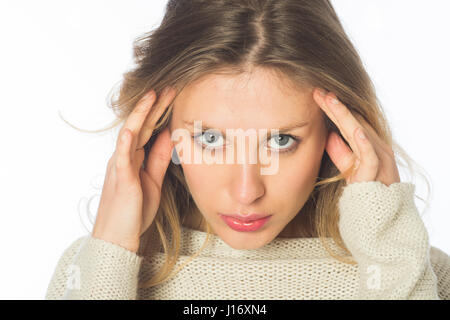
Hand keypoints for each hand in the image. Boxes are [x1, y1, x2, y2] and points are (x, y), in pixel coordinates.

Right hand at [91, 86, 175, 252]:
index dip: (160, 112)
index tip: (174, 95)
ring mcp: (120, 167)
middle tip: (169, 87)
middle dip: (154, 106)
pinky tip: (131, 129)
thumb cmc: (134, 211)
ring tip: (153, 95)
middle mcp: (124, 157)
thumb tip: (169, 135)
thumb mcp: (153, 179)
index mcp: (133, 158)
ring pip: (130, 135)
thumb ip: (159, 158)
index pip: (148, 129)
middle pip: (140, 126)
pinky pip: (121, 159)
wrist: (118, 238)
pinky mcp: (120, 180)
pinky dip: (125, 143)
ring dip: (141, 115)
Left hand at [313, 88, 400, 186]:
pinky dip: (363, 142)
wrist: (377, 215)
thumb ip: (340, 152)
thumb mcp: (349, 168)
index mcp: (367, 144)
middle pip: (353, 121)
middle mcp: (375, 147)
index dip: (333, 108)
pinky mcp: (376, 173)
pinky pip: (370, 157)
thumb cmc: (364, 189)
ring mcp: (378, 159)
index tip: (317, 95)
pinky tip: (355, 129)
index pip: (348, 121)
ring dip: (345, 115)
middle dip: (335, 105)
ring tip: (331, 100)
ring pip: (360, 132)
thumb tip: (329, 135)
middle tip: (318, 91)